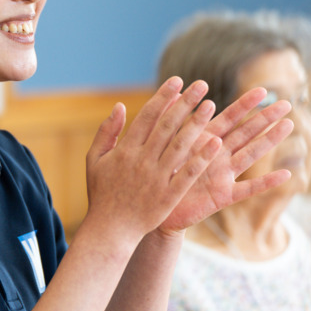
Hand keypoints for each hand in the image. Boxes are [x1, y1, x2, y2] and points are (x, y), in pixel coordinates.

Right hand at [82, 77, 223, 245]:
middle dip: (184, 103)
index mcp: (124, 150)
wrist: (110, 230)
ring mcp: (155, 178)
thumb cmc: (102, 193)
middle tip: (201, 85)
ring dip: (196, 124)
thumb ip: (106, 131)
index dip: (163, 97)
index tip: (177, 81)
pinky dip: (201, 158)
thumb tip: (119, 106)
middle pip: (166, 126)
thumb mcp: (95, 159)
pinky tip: (216, 143)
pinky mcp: (168, 196)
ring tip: (211, 105)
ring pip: (179, 146)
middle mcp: (141, 161)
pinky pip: (187, 174)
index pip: (147, 116)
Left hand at [158, 87, 293, 232]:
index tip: (262, 90)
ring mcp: (223, 176)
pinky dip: (266, 183)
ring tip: (289, 126)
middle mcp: (218, 156)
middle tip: (287, 104)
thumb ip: (171, 119)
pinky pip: (248, 189)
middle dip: (265, 118)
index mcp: (204, 140)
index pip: (229, 118)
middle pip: (246, 133)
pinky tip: (286, 175)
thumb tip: (175, 89)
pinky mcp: (222, 197)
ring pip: (251, 155)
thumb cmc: (157, 172)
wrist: (151, 205)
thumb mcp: (163, 143)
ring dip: (270, 141)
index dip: (245, 104)